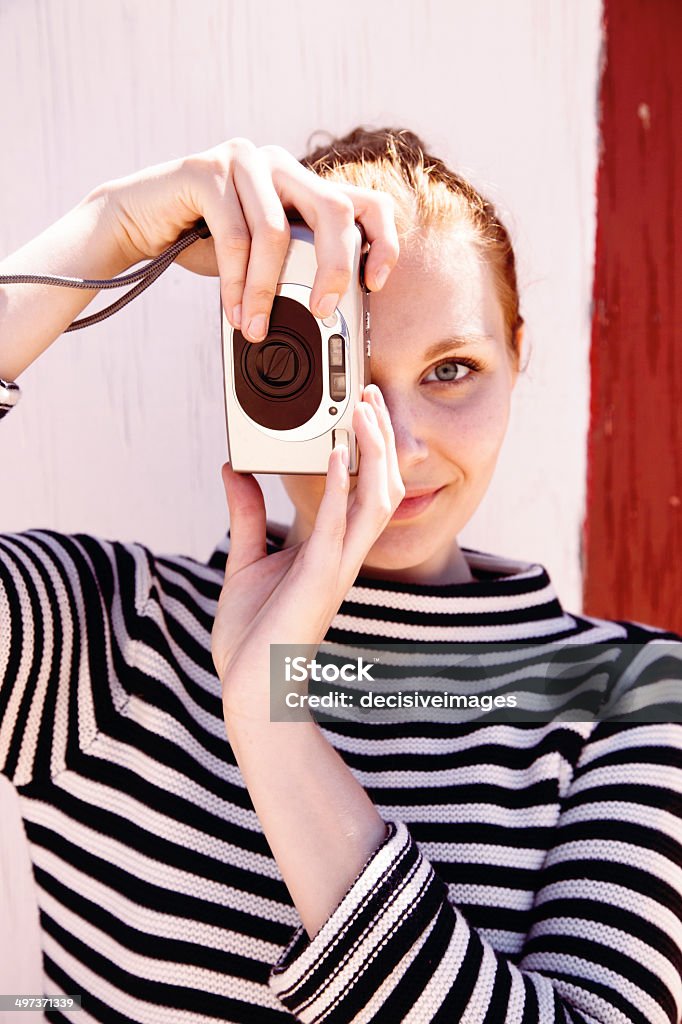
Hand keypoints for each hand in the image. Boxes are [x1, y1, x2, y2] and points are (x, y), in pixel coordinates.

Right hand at [102, 139, 398, 339]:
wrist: (135, 221)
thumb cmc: (202, 240)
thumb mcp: (262, 257)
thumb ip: (297, 266)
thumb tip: (334, 313)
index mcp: (302, 183)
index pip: (364, 202)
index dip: (382, 241)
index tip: (375, 283)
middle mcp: (280, 164)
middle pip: (334, 212)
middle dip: (334, 269)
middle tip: (323, 312)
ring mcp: (245, 160)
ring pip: (277, 232)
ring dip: (267, 290)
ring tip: (256, 326)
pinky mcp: (206, 169)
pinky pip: (235, 237)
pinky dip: (236, 284)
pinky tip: (233, 311)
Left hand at [211, 384, 404, 718]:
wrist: (250, 686)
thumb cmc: (253, 634)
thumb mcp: (245, 559)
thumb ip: (247, 515)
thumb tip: (233, 471)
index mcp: (330, 549)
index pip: (361, 487)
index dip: (366, 447)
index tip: (359, 407)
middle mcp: (343, 554)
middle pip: (381, 484)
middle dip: (380, 439)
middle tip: (370, 395)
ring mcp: (336, 566)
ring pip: (375, 499)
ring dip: (372, 453)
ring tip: (363, 412)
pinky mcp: (318, 579)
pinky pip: (338, 526)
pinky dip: (339, 487)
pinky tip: (336, 454)